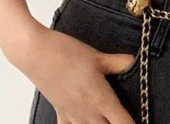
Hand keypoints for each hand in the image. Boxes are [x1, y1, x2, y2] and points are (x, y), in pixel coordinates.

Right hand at [16, 23, 136, 123]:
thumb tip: (133, 61)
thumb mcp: (97, 56)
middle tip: (123, 121)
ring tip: (106, 122)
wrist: (37, 54)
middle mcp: (88, 113)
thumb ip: (117, 63)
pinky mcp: (60, 113)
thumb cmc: (67, 54)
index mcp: (101, 99)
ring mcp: (73, 116)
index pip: (123, 123)